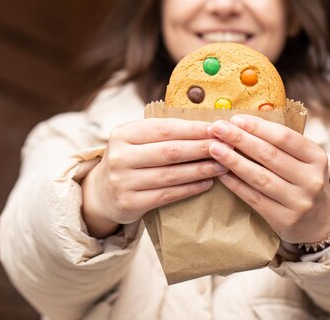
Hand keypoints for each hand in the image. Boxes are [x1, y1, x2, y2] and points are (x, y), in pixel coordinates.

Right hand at [81, 118, 227, 237]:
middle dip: (203, 148)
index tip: (219, 128)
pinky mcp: (129, 203)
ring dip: (201, 169)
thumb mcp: (138, 140)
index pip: (165, 128)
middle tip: (227, 147)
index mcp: (124, 133)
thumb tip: (210, 125)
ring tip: (223, 166)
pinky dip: (190, 188)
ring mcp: (122, 181)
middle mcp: (120, 156)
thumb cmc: (132, 159)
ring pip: (171, 174)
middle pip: (170, 151)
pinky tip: (208, 183)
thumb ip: (165, 132)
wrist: (102, 193)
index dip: (194, 129)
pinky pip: (167, 195)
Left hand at [208, 115, 329, 244]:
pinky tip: (221, 173)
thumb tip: (241, 124)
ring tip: (215, 149)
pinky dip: (235, 184)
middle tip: (218, 128)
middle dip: (241, 139)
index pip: (284, 137)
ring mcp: (299, 201)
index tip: (236, 119)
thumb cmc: (303, 178)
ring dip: (234, 161)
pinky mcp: (285, 220)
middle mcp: (311, 179)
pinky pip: (254, 198)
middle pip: (270, 155)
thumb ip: (280, 143)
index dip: (258, 127)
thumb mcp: (304, 159)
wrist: (321, 219)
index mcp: (317, 157)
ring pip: (260, 178)